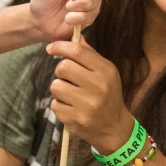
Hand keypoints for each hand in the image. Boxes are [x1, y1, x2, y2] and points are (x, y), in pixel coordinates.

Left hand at [49, 38, 133, 152]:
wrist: (114, 128)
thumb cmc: (108, 96)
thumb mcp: (106, 73)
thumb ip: (90, 55)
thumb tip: (76, 36)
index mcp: (105, 72)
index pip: (78, 52)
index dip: (61, 46)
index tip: (51, 48)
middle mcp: (98, 87)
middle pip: (63, 67)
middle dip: (61, 71)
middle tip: (68, 77)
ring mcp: (86, 105)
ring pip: (56, 86)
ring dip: (59, 89)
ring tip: (71, 95)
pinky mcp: (75, 120)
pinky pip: (55, 104)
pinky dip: (60, 105)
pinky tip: (72, 108)